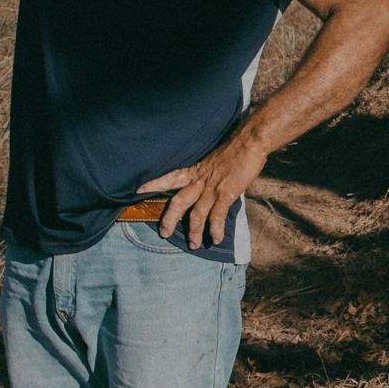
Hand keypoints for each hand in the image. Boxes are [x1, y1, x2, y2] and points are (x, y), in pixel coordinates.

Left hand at [139, 136, 268, 249]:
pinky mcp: (225, 195)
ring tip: (193, 245)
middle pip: (177, 203)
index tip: (139, 190)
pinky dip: (215, 230)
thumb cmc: (236, 147)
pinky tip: (217, 239)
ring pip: (196, 215)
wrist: (249, 142)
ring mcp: (211, 189)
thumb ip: (210, 173)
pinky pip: (216, 217)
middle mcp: (200, 181)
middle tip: (163, 233)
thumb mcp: (216, 159)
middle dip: (169, 219)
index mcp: (196, 170)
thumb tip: (213, 182)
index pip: (170, 178)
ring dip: (194, 232)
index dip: (154, 184)